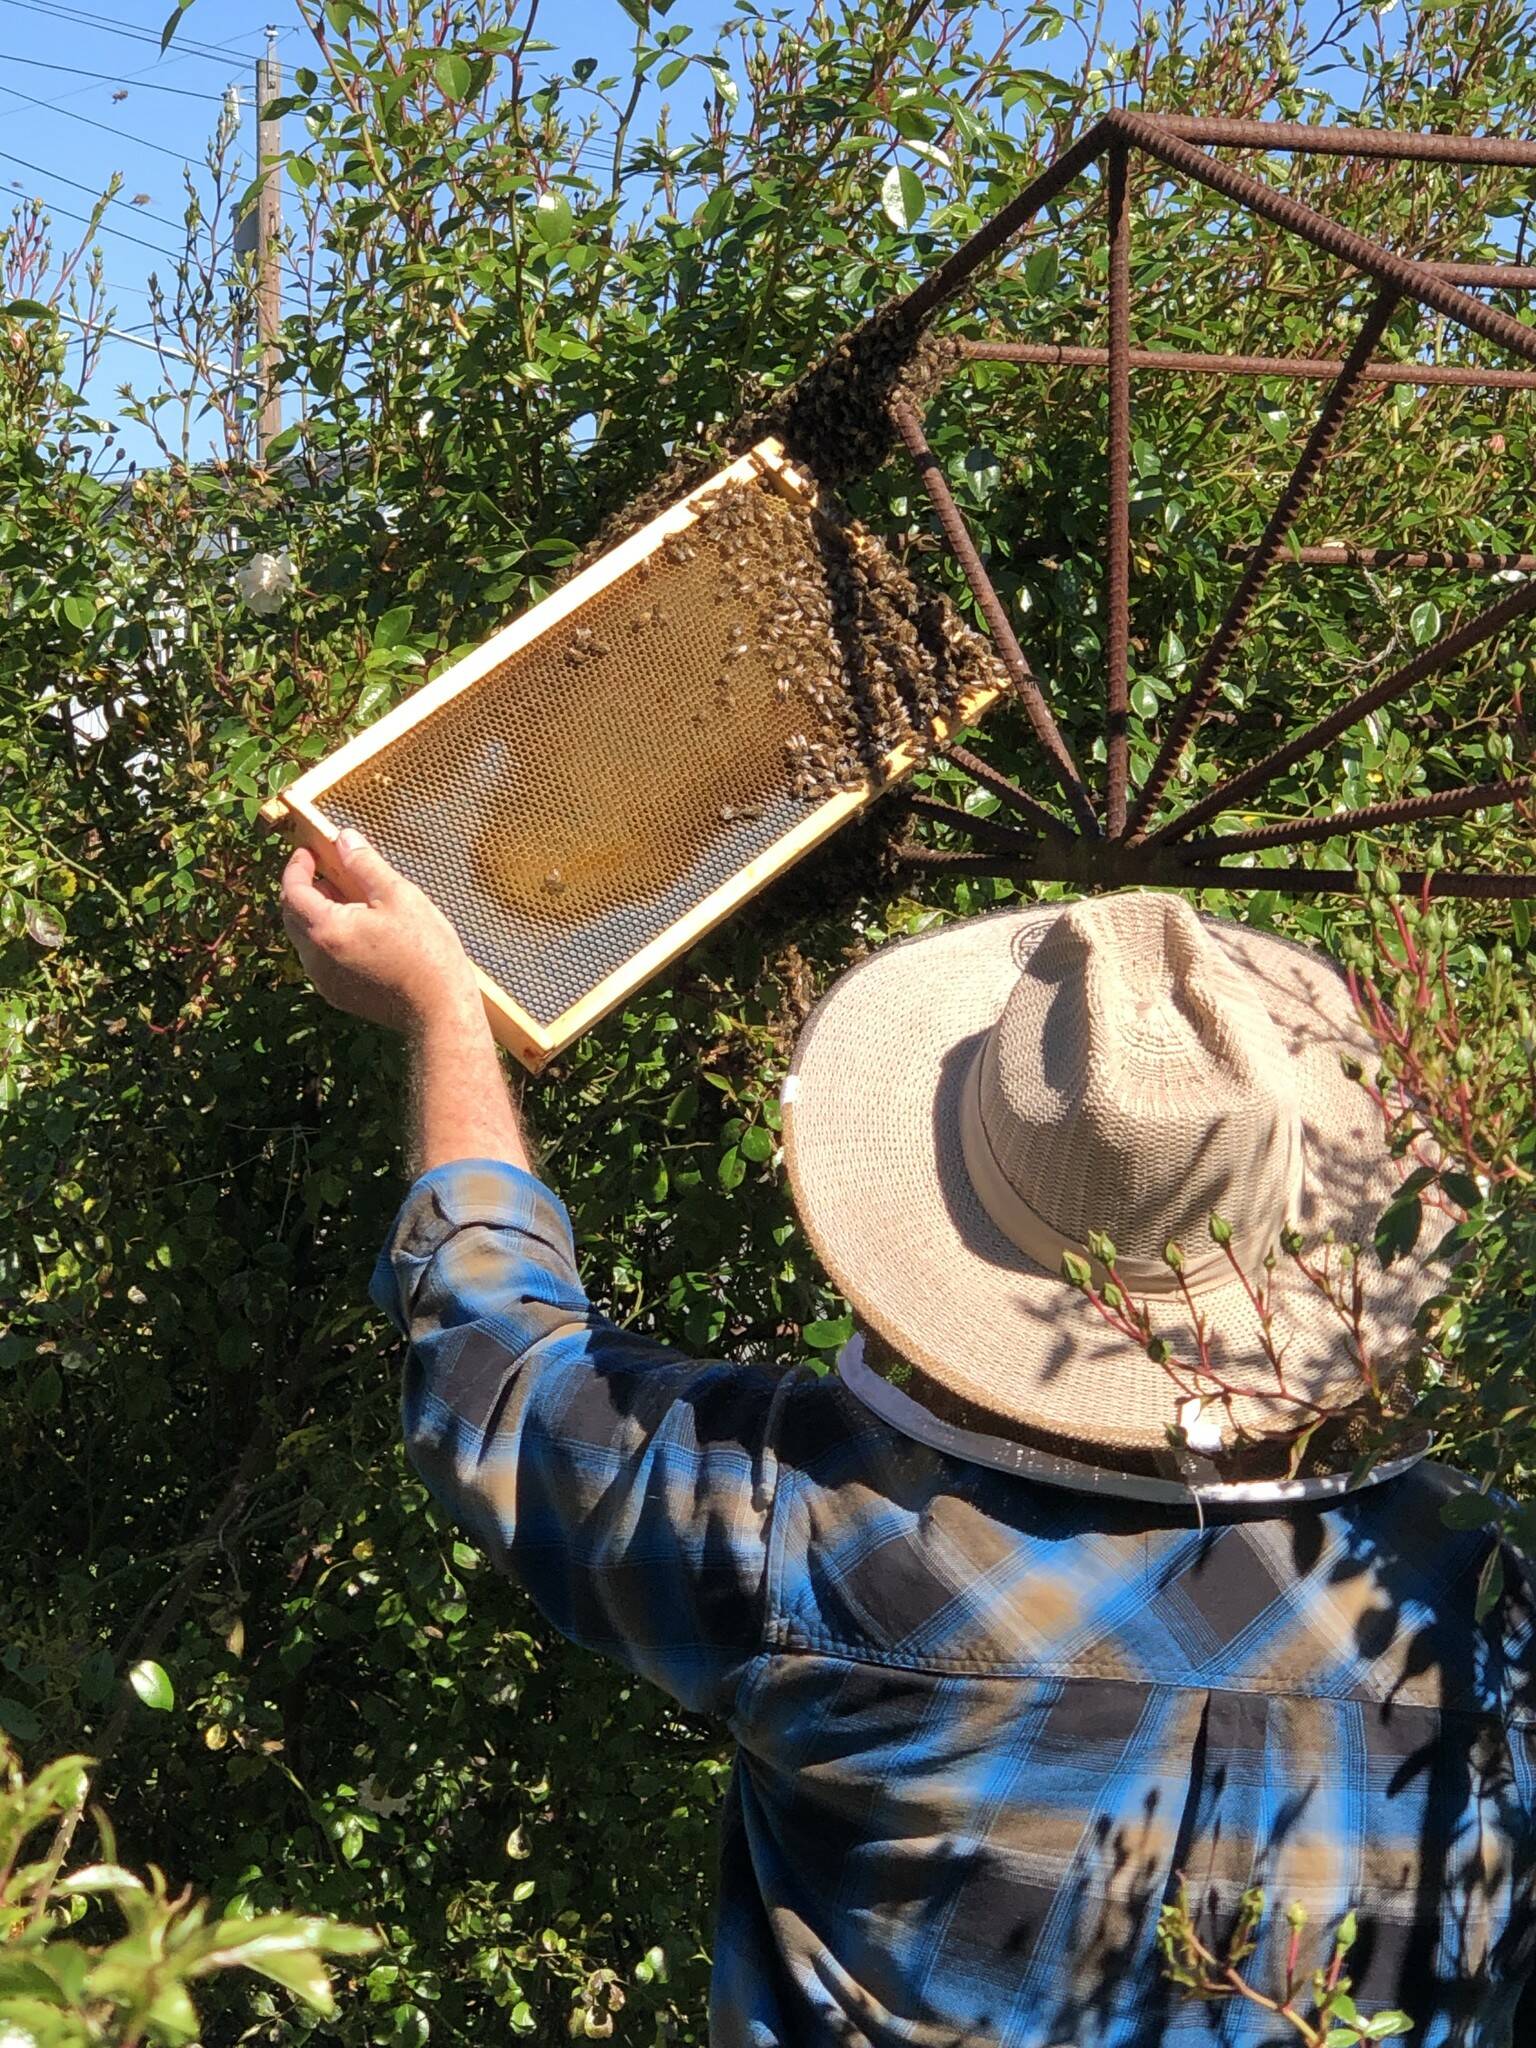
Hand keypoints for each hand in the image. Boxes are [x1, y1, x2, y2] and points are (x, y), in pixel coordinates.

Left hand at [280, 828, 480, 1032]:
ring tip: (350, 901)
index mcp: (326, 929)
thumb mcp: (399, 896)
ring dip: (318, 916)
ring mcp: (325, 981)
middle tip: (328, 873)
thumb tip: (343, 838)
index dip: (297, 868)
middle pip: (293, 916)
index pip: (292, 891)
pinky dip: (329, 939)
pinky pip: (321, 960)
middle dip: (304, 890)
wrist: (440, 1010)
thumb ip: (365, 864)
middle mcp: (316, 958)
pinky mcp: (338, 995)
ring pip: (306, 939)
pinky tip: (360, 933)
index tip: (308, 853)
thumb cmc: (425, 951)